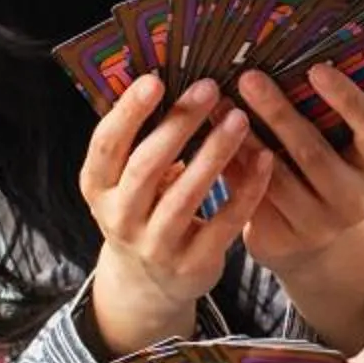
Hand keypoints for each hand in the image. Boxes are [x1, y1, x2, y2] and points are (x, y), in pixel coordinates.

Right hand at [83, 74, 274, 350]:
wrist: (148, 283)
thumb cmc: (143, 209)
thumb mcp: (126, 181)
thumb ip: (142, 141)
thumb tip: (175, 79)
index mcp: (98, 188)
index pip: (106, 146)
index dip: (128, 113)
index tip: (155, 79)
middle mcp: (120, 218)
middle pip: (146, 166)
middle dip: (178, 124)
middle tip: (210, 88)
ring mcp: (155, 244)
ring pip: (186, 195)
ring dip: (215, 153)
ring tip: (240, 117)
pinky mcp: (193, 263)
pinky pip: (224, 223)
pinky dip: (246, 190)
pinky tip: (265, 159)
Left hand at [235, 63, 363, 271]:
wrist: (309, 241)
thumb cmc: (320, 174)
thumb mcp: (335, 149)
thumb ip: (318, 116)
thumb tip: (280, 58)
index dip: (348, 99)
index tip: (317, 68)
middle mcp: (353, 198)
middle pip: (314, 151)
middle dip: (278, 112)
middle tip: (249, 77)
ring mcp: (319, 224)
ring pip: (276, 177)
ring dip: (245, 138)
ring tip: (221, 105)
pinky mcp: (284, 239)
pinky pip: (252, 197)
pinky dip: (231, 165)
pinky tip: (212, 139)